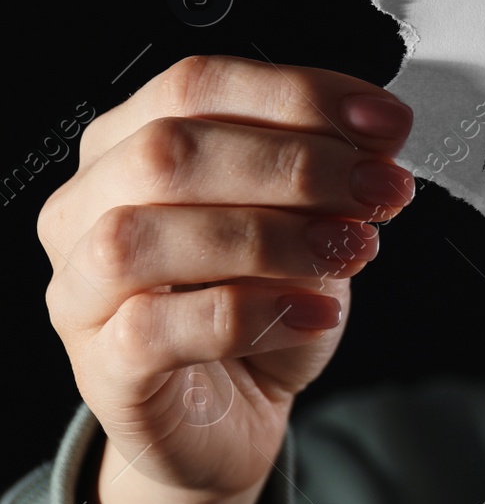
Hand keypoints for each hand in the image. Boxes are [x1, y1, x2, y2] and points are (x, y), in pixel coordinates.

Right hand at [37, 56, 414, 503]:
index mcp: (129, 145)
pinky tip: (314, 312)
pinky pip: (155, 330)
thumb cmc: (260, 308)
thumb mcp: (310, 223)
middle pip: (169, 152)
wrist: (232, 418)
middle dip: (295, 164)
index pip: (195, 85)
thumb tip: (380, 125)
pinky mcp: (102, 370)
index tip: (384, 121)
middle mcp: (88, 208)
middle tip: (378, 188)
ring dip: (269, 237)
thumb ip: (332, 169)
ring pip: (144, 236)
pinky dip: (250, 314)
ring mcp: (82, 290)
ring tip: (350, 250)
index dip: (296, 94)